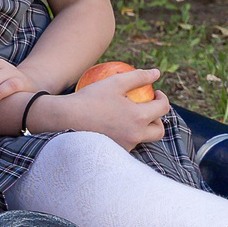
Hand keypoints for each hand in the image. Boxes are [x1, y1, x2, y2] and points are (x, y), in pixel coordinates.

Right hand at [41, 69, 169, 148]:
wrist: (65, 119)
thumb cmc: (89, 98)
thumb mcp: (114, 82)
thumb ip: (138, 77)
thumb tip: (157, 73)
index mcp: (138, 117)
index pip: (163, 108)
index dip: (163, 98)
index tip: (155, 93)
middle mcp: (135, 135)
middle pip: (159, 131)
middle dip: (158, 119)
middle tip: (148, 108)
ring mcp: (125, 146)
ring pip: (144, 139)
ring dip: (143, 128)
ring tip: (130, 116)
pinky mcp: (114, 153)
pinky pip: (128, 144)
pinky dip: (128, 134)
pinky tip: (116, 125)